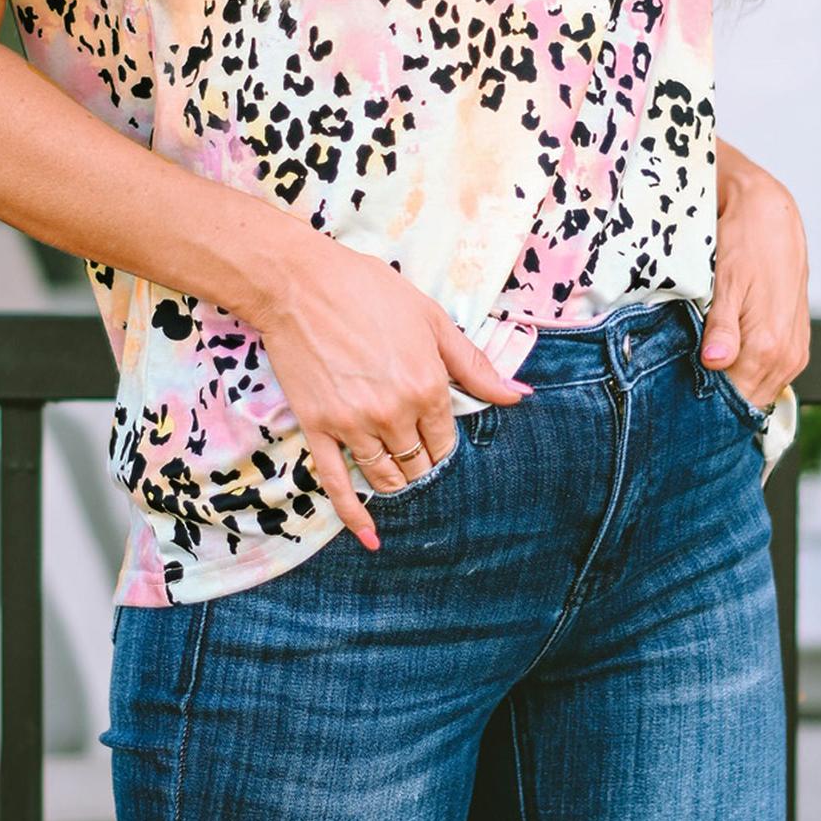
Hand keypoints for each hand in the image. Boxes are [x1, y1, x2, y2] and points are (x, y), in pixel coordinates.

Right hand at [252, 243, 532, 550]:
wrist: (301, 284)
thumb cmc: (368, 291)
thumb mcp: (431, 319)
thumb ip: (474, 364)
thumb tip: (519, 395)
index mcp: (427, 387)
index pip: (446, 439)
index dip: (442, 439)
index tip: (434, 431)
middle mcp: (394, 414)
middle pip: (419, 463)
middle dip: (422, 460)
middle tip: (414, 447)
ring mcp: (353, 426)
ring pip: (386, 477)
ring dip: (397, 479)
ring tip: (397, 470)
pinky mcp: (318, 430)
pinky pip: (338, 485)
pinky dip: (355, 516)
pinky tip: (371, 537)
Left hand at [700, 140, 810, 412]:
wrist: (771, 215)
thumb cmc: (744, 241)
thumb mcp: (725, 280)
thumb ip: (722, 326)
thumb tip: (715, 362)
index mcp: (768, 345)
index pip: (734, 399)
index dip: (705, 402)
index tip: (677, 396)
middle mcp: (787, 355)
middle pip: (747, 399)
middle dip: (718, 397)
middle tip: (681, 386)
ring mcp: (795, 352)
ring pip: (760, 390)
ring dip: (733, 386)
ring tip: (700, 371)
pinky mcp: (796, 344)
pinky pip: (771, 375)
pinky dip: (748, 373)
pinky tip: (724, 360)